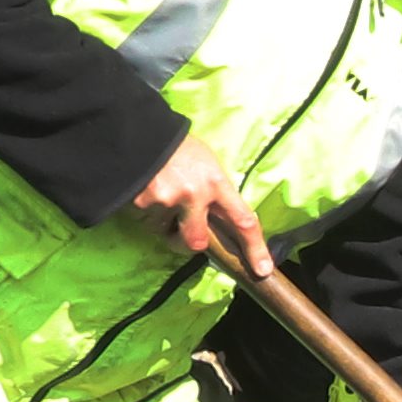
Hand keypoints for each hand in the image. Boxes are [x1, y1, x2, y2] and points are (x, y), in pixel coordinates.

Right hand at [128, 135, 269, 276]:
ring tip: (157, 194)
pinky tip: (143, 190)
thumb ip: (215, 192)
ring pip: (167, 233)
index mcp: (216, 182)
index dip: (255, 248)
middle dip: (190, 241)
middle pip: (197, 243)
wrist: (138, 131)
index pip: (243, 221)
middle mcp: (195, 195)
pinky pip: (146, 222)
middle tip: (181, 227)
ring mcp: (167, 201)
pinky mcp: (141, 204)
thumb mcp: (206, 163)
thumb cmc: (176, 146)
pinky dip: (144, 213)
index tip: (263, 270)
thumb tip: (220, 221)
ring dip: (163, 222)